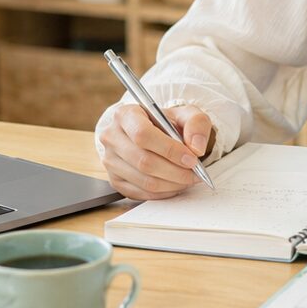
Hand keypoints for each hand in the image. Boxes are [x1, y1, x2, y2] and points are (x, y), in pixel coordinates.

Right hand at [97, 104, 216, 200]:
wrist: (156, 134)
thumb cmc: (168, 124)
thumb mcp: (186, 114)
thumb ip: (196, 123)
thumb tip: (196, 148)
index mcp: (126, 114)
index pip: (142, 134)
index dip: (169, 150)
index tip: (191, 159)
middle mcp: (112, 136)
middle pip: (144, 161)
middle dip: (175, 171)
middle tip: (195, 173)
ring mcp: (110, 160)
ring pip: (144, 180)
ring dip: (172, 184)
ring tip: (188, 179)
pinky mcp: (115, 180)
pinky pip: (141, 193)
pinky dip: (163, 193)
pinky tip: (175, 184)